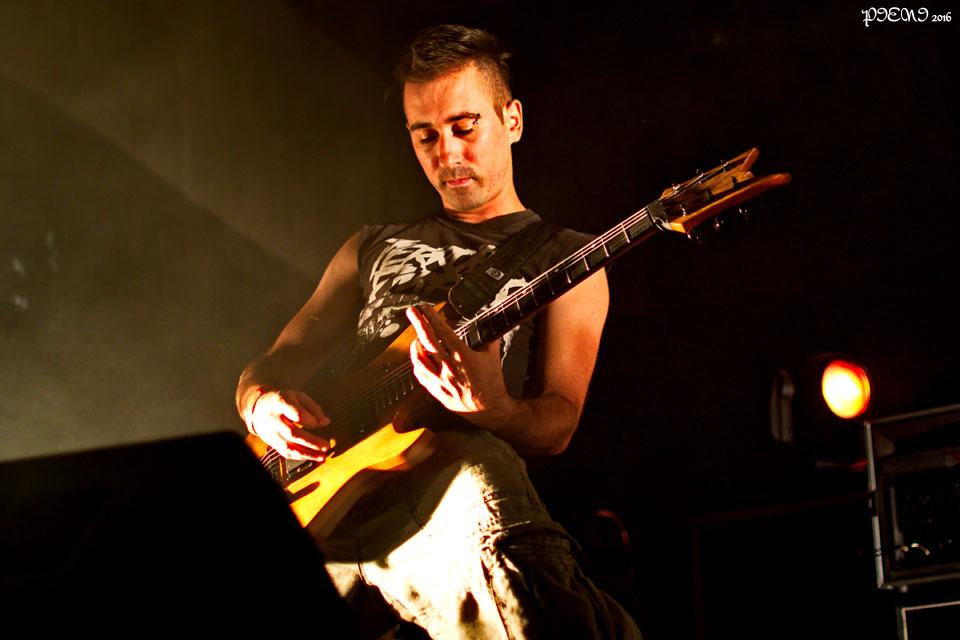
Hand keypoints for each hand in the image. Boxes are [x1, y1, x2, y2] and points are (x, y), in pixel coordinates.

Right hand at [247, 388, 330, 460]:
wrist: (257, 407)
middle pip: (292, 433)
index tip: (319, 424)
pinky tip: (311, 457)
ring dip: (307, 454)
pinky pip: (285, 453)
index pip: (297, 414)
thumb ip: (313, 408)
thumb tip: (325, 422)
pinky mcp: (271, 442)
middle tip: (326, 446)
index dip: (310, 421)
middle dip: (311, 442)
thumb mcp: (298, 396)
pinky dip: (300, 457)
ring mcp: (271, 432)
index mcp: (281, 403)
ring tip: (321, 457)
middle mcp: (274, 419)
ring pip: (288, 447)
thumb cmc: (282, 400)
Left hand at [406, 304, 514, 429]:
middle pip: (427, 341)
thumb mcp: (493, 356)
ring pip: (419, 358)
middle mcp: (449, 368)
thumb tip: (487, 321)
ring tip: (416, 335)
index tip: (425, 308)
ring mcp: (441, 381)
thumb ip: (488, 337)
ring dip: (415, 343)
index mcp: (463, 357)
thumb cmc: (492, 383)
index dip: (432, 317)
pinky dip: (417, 362)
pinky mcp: (437, 391)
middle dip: (418, 323)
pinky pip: (420, 375)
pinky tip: (418, 357)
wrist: (490, 410)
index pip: (443, 331)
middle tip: (412, 312)